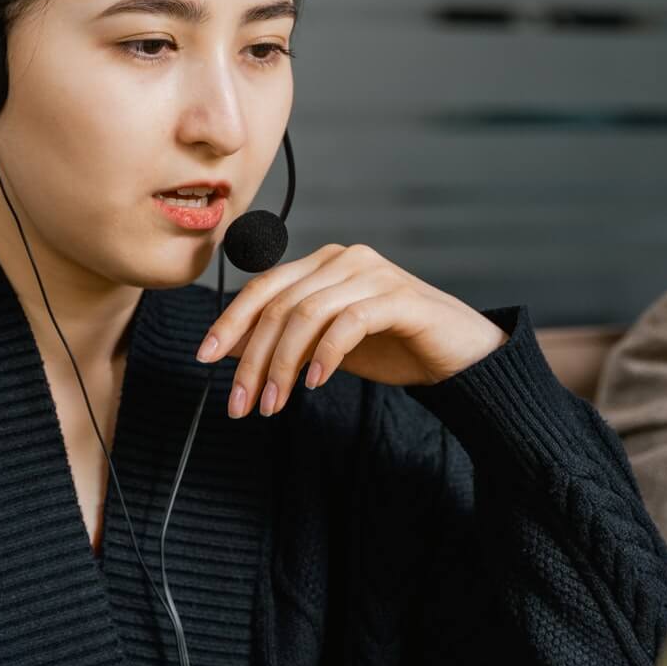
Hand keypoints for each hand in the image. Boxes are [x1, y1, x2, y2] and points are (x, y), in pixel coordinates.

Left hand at [196, 243, 506, 417]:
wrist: (462, 356)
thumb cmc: (396, 347)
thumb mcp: (328, 349)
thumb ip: (288, 342)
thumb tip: (232, 351)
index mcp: (324, 264)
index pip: (263, 287)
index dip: (230, 322)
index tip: (204, 358)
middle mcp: (345, 259)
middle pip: (279, 305)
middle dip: (252, 358)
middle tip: (240, 405)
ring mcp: (373, 274)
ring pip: (306, 314)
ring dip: (281, 365)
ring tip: (272, 406)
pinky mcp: (399, 298)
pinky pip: (348, 323)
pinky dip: (325, 355)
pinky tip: (315, 384)